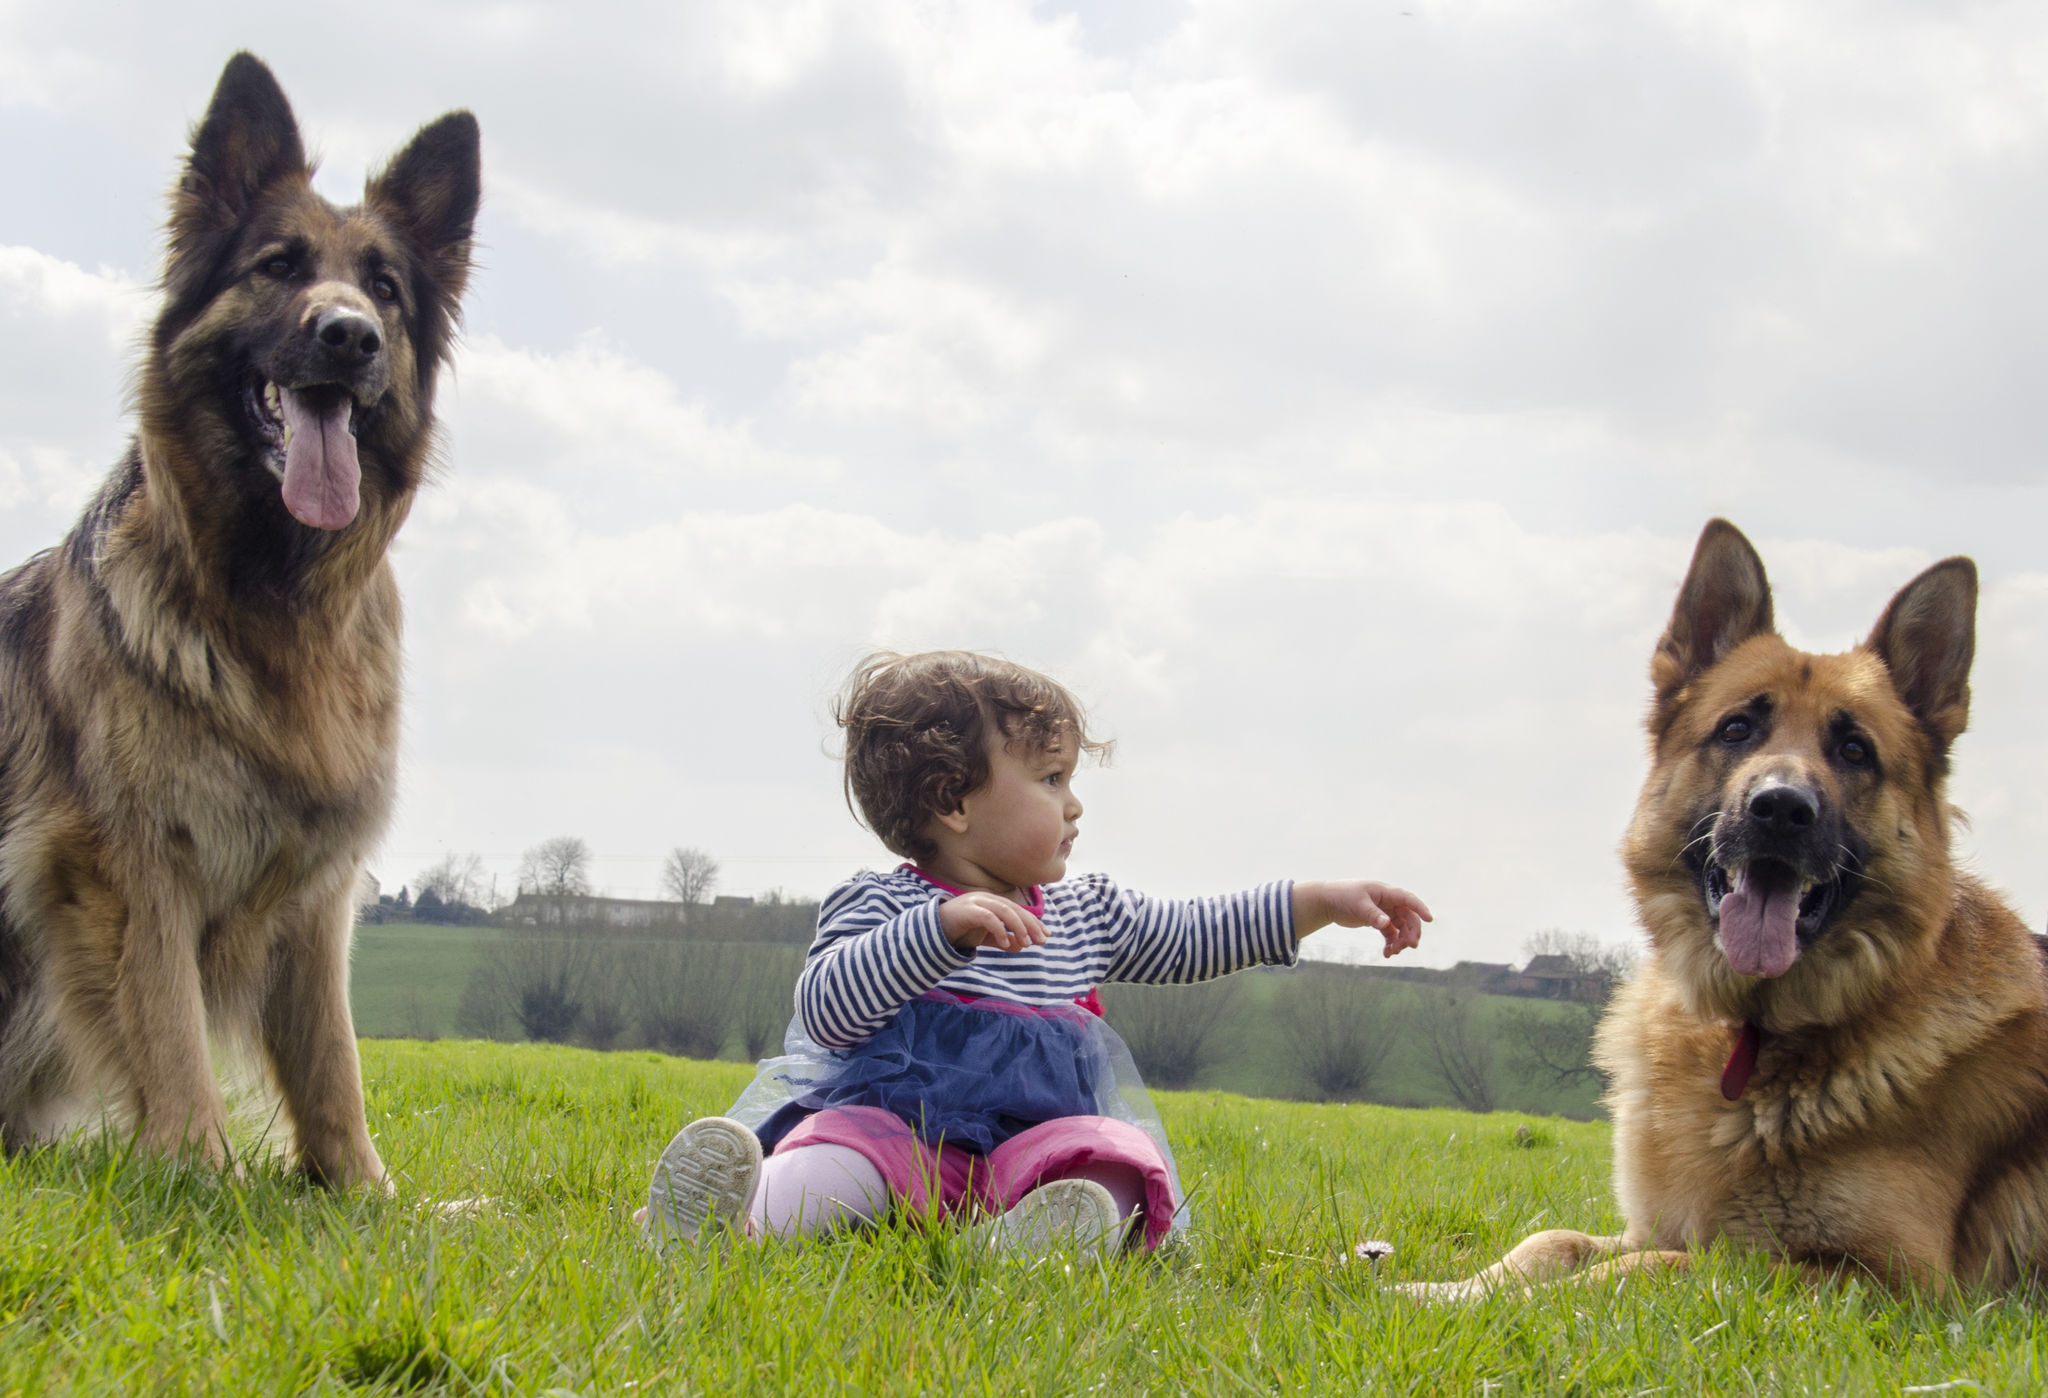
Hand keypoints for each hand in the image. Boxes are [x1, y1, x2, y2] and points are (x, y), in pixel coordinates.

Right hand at [939, 891, 1047, 952]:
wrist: (932, 931)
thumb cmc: (960, 931)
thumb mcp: (986, 938)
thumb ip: (1003, 940)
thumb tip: (1021, 946)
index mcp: (992, 902)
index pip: (1018, 910)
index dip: (1034, 922)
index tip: (1046, 935)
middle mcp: (986, 899)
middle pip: (1015, 909)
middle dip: (1030, 925)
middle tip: (1041, 941)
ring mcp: (976, 902)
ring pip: (1005, 911)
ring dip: (1019, 927)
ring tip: (1026, 943)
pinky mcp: (967, 910)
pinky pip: (988, 918)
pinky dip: (1000, 930)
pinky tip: (1006, 943)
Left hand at [1293, 880, 1431, 957]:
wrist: (1327, 902)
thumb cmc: (1342, 897)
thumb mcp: (1358, 905)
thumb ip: (1373, 915)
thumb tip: (1386, 924)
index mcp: (1385, 892)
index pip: (1408, 899)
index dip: (1420, 908)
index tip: (1429, 919)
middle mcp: (1388, 901)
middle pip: (1408, 917)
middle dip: (1411, 932)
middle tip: (1409, 946)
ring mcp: (1384, 912)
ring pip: (1400, 928)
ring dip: (1400, 941)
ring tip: (1392, 952)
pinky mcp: (1378, 921)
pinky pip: (1390, 934)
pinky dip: (1390, 944)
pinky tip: (1386, 953)